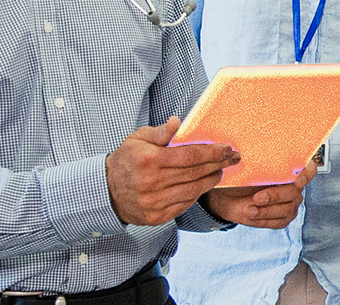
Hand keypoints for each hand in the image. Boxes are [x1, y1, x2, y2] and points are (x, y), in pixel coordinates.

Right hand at [106, 117, 239, 225]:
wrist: (107, 191)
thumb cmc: (126, 160)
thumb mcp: (137, 139)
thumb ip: (160, 132)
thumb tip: (177, 122)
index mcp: (150, 160)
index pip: (189, 156)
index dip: (211, 152)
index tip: (226, 148)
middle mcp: (153, 183)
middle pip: (195, 173)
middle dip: (218, 164)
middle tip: (233, 158)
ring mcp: (155, 202)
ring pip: (193, 190)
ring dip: (210, 180)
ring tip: (220, 171)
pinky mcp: (157, 216)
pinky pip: (184, 204)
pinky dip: (197, 194)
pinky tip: (203, 185)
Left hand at [202, 159, 316, 228]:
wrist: (227, 195)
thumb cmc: (239, 176)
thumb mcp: (245, 166)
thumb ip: (257, 162)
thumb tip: (256, 155)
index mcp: (288, 167)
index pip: (309, 168)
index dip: (307, 174)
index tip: (297, 181)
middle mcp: (293, 185)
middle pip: (295, 192)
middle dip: (275, 196)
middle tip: (256, 198)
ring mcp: (289, 203)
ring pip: (287, 209)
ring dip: (267, 211)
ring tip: (249, 209)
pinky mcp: (282, 218)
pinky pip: (279, 222)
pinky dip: (264, 219)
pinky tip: (251, 214)